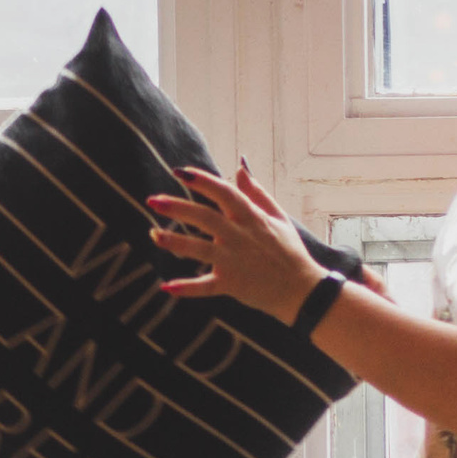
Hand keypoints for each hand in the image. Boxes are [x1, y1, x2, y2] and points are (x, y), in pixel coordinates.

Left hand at [146, 161, 322, 321]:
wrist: (303, 290)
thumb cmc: (290, 252)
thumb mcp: (278, 217)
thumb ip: (257, 193)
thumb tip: (240, 167)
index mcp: (251, 218)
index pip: (224, 192)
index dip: (202, 180)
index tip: (181, 171)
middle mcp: (240, 237)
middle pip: (205, 217)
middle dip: (178, 207)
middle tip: (153, 200)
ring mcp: (234, 261)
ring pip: (200, 249)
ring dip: (175, 241)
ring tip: (153, 234)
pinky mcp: (231, 284)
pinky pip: (206, 286)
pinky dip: (187, 288)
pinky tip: (166, 286)